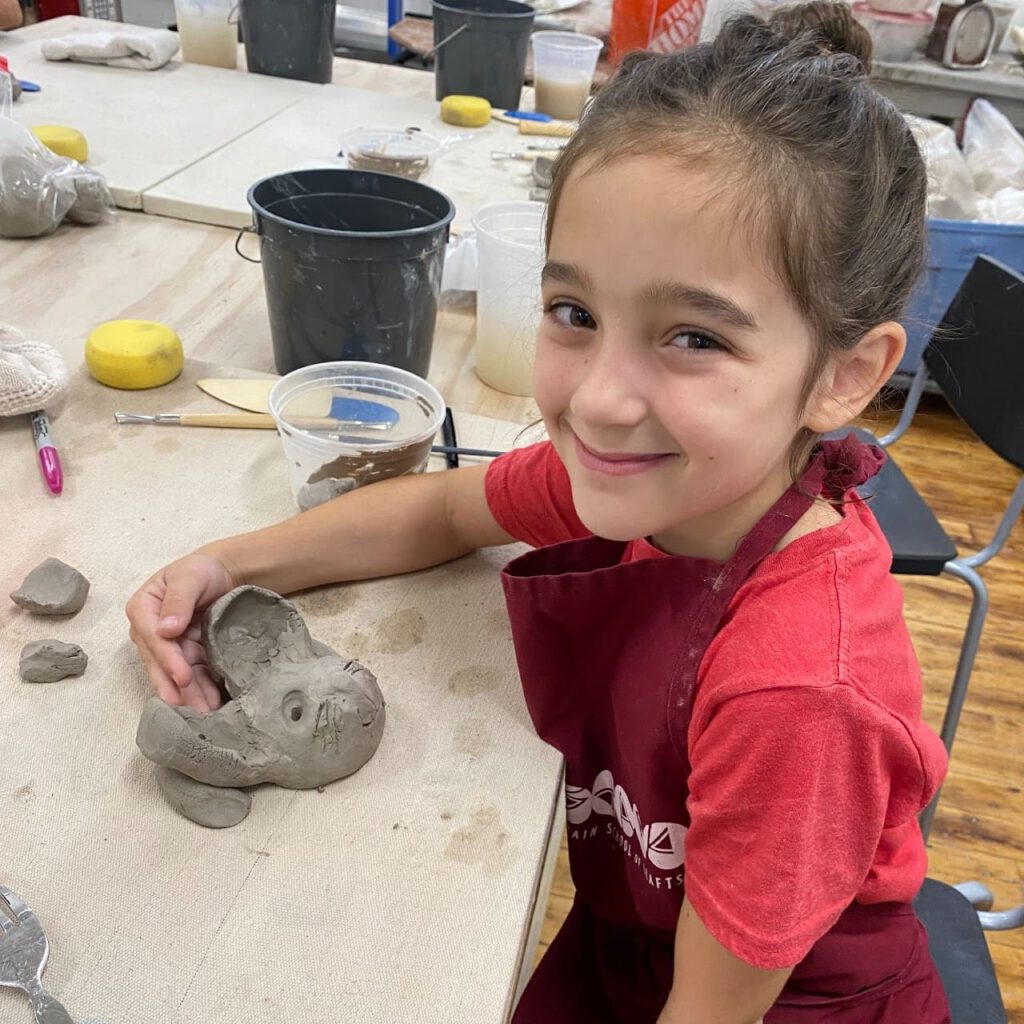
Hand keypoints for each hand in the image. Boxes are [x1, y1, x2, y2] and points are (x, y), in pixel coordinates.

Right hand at [126, 551, 237, 710]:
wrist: (222, 573)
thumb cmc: (201, 570)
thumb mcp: (190, 576)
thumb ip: (178, 600)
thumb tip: (166, 630)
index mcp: (143, 609)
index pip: (153, 638)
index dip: (167, 659)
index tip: (182, 676)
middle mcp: (150, 632)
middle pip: (160, 663)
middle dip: (175, 687)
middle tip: (190, 709)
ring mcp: (168, 647)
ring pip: (175, 675)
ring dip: (189, 696)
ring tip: (204, 713)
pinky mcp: (187, 655)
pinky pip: (192, 676)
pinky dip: (200, 691)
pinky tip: (211, 704)